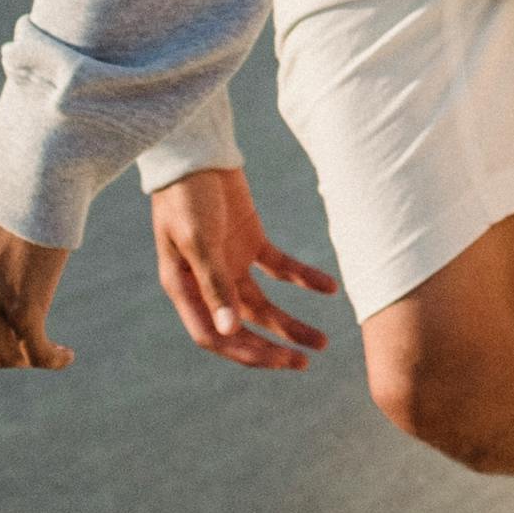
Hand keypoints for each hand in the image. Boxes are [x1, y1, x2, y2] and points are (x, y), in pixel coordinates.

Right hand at [147, 163, 341, 370]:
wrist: (196, 149)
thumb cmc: (187, 194)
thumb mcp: (199, 239)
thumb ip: (215, 284)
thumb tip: (229, 331)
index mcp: (184, 288)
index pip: (213, 336)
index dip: (244, 352)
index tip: (277, 360)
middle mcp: (207, 282)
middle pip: (242, 327)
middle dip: (271, 348)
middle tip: (303, 363)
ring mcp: (230, 263)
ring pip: (264, 305)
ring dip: (291, 324)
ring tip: (323, 343)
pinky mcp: (249, 241)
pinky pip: (280, 269)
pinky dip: (304, 280)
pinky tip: (329, 289)